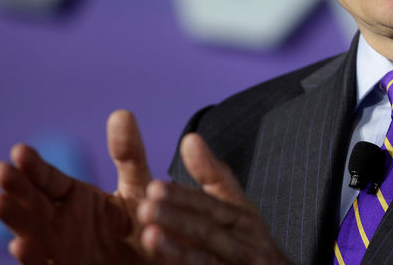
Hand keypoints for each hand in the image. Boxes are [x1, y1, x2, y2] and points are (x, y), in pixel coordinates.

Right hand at [0, 110, 154, 263]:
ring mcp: (61, 248)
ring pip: (32, 233)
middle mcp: (62, 221)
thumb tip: (122, 112)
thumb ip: (130, 154)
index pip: (49, 179)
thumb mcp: (139, 187)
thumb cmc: (145, 224)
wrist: (156, 262)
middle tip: (1, 171)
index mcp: (75, 196)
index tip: (19, 150)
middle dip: (17, 187)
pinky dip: (32, 257)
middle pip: (34, 202)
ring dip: (15, 219)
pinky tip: (21, 245)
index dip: (35, 166)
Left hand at [137, 133, 290, 264]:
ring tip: (148, 238)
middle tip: (145, 208)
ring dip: (177, 250)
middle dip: (178, 219)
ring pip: (206, 259)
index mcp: (242, 218)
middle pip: (208, 230)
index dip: (183, 197)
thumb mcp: (235, 204)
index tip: (154, 188)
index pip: (211, 205)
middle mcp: (244, 244)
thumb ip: (211, 174)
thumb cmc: (247, 239)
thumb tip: (190, 139)